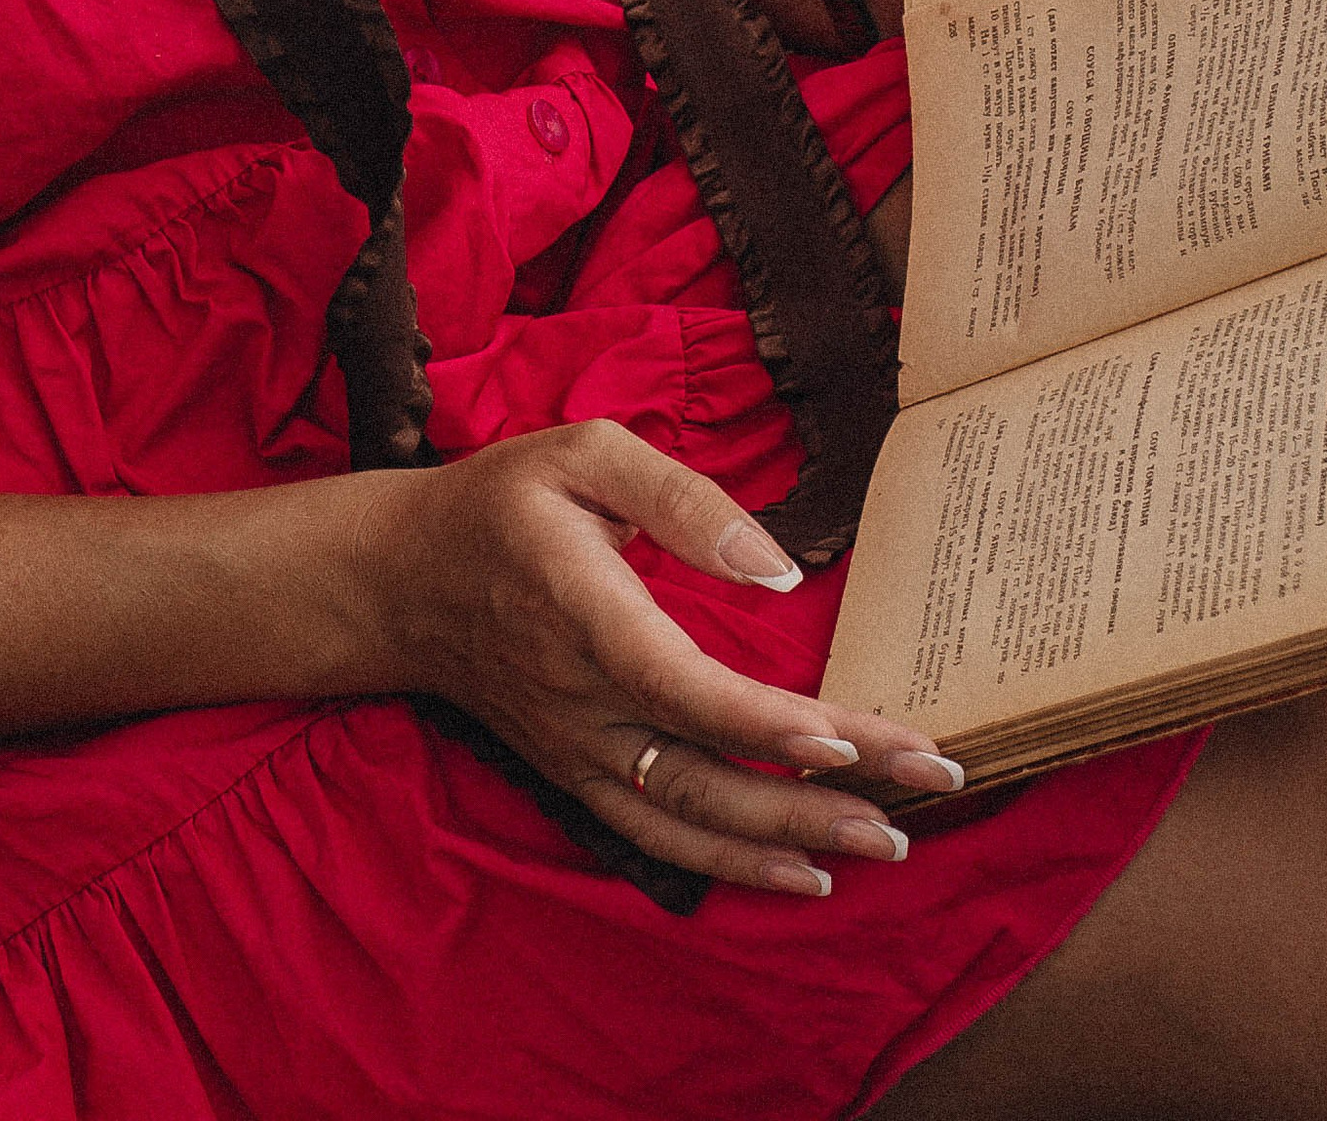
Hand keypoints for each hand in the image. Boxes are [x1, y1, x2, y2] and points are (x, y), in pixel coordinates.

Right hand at [361, 419, 961, 893]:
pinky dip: (734, 866)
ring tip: (887, 845)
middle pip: (709, 770)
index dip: (767, 724)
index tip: (851, 739)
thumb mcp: (584, 453)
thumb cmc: (503, 502)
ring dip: (793, 841)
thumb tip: (777, 572)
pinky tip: (802, 873)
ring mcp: (579, 751)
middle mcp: (582, 700)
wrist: (400, 580)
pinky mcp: (578, 775)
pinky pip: (661, 838)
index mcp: (584, 611)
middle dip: (822, 792)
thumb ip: (683, 500)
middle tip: (926, 789)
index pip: (685, 686)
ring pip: (692, 820)